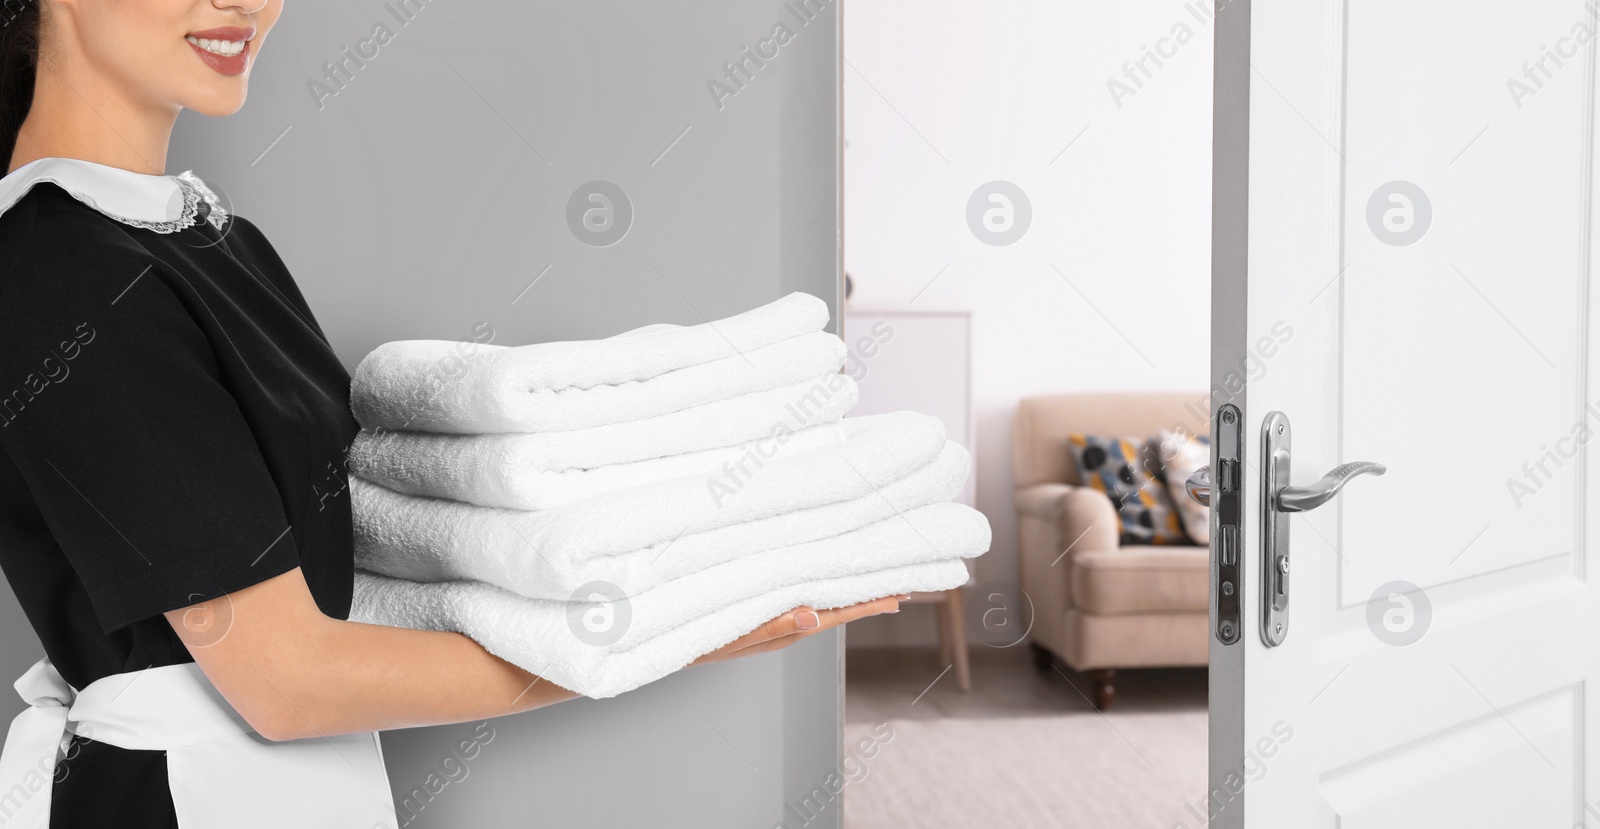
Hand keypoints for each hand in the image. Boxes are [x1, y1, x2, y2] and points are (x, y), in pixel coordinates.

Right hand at [689, 594, 908, 665]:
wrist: (674, 638)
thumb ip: (774, 625)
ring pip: (823, 603)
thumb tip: (813, 616)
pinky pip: (802, 599)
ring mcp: (779, 621)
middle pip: (838, 608)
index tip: (899, 596)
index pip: (838, 614)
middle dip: (869, 596)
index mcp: (787, 629)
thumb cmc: (701, 638)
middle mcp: (790, 626)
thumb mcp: (737, 634)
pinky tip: (826, 583)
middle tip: (904, 585)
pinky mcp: (767, 614)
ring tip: (875, 582)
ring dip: (849, 592)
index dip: (869, 603)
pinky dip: (821, 589)